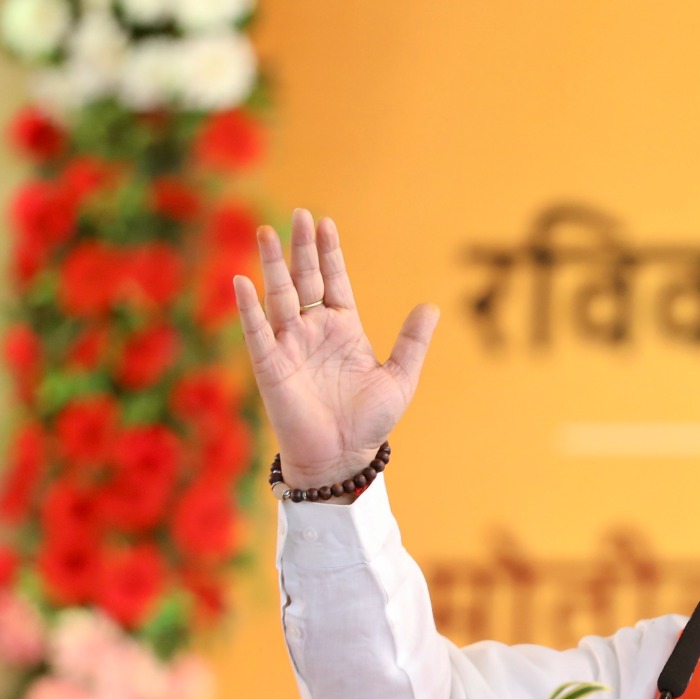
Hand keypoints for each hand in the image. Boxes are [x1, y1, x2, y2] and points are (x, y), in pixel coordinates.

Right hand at [234, 208, 438, 488]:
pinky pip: (257, 332)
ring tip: (267, 232)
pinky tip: (242, 281)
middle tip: (299, 214)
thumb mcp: (400, 378)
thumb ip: (413, 342)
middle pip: (305, 280)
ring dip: (273, 265)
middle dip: (301, 248)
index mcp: (343, 329)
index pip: (334, 282)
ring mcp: (290, 346)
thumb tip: (431, 306)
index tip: (326, 223)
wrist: (345, 456)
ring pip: (279, 296)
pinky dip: (248, 308)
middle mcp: (314, 331)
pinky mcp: (271, 366)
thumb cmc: (370, 421)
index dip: (329, 254)